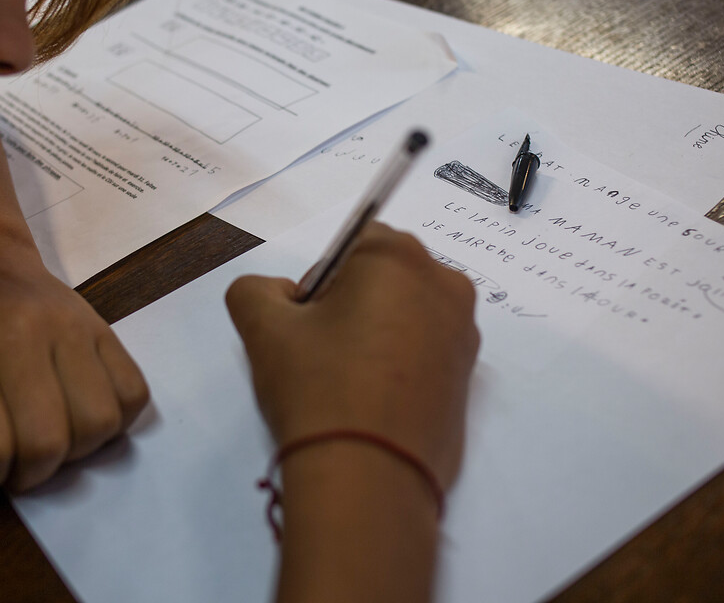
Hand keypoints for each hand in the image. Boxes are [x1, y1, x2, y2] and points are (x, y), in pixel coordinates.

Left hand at [0, 239, 148, 500]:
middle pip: (46, 444)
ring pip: (97, 423)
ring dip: (77, 451)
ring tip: (53, 436)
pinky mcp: (105, 328)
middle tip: (17, 458)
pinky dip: (115, 422)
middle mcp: (18, 331)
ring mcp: (70, 325)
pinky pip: (133, 395)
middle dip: (31, 473)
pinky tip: (81, 414)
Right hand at [225, 222, 479, 491]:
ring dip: (374, 335)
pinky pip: (425, 354)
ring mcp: (464, 335)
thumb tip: (278, 295)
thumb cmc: (318, 388)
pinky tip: (372, 403)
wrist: (368, 480)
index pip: (352, 243)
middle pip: (384, 278)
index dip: (320, 281)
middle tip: (321, 354)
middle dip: (350, 305)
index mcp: (400, 257)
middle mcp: (445, 286)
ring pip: (405, 316)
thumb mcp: (263, 328)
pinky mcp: (468, 380)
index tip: (305, 324)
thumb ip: (255, 289)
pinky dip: (399, 367)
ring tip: (345, 384)